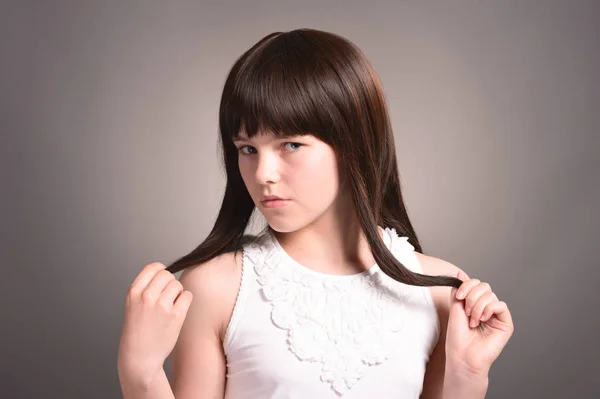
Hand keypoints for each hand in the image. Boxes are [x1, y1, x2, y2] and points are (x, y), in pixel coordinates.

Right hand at [117, 262, 192, 386]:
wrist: (139, 357)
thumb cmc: (137, 332)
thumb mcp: (132, 304)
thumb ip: (145, 288)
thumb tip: (165, 272)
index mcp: (134, 292)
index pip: (153, 267)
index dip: (161, 271)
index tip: (163, 279)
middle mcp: (147, 296)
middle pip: (167, 275)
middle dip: (169, 283)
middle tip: (166, 297)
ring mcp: (162, 306)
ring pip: (178, 285)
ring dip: (177, 293)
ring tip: (170, 307)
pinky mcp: (176, 316)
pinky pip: (188, 296)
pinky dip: (185, 302)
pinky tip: (177, 312)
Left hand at [445, 270, 513, 376]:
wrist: (462, 356)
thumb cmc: (458, 337)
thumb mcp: (455, 309)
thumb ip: (458, 291)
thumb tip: (460, 273)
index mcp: (475, 304)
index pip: (476, 284)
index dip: (467, 286)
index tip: (458, 297)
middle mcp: (486, 308)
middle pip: (484, 286)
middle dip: (472, 296)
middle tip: (466, 312)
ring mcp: (496, 315)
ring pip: (491, 295)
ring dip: (477, 307)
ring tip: (473, 321)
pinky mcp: (505, 323)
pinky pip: (500, 305)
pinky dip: (488, 310)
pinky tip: (482, 320)